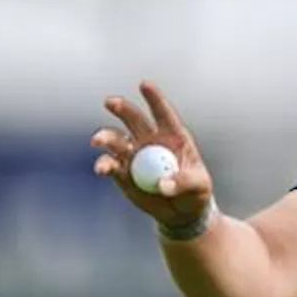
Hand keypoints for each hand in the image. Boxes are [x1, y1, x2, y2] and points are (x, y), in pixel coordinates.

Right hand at [91, 81, 213, 228]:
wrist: (181, 212)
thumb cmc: (196, 193)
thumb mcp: (198, 186)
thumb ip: (183, 182)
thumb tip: (162, 185)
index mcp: (173, 136)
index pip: (163, 113)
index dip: (154, 98)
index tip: (144, 84)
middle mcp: (150, 140)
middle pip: (133, 119)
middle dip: (122, 109)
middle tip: (111, 102)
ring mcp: (134, 155)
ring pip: (116, 140)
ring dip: (106, 137)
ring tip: (98, 141)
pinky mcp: (123, 173)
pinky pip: (110, 165)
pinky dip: (104, 165)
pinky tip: (102, 168)